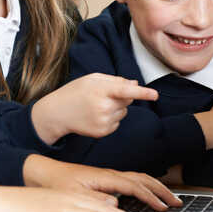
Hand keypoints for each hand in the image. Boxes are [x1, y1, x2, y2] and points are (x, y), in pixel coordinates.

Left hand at [22, 154, 181, 210]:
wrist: (39, 171)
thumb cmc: (54, 182)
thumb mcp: (72, 194)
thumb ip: (94, 200)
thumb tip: (116, 205)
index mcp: (103, 176)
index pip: (133, 185)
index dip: (150, 197)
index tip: (163, 208)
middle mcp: (107, 174)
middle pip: (141, 179)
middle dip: (161, 190)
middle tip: (177, 202)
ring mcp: (106, 176)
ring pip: (137, 178)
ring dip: (155, 187)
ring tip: (168, 198)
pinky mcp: (103, 179)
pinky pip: (130, 181)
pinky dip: (144, 186)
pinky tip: (146, 194)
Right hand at [32, 73, 158, 143]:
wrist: (57, 113)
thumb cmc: (74, 92)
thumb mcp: (91, 79)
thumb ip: (115, 80)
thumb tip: (135, 84)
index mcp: (100, 91)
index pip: (125, 91)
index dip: (142, 93)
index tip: (155, 95)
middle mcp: (103, 107)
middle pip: (128, 100)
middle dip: (121, 96)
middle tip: (102, 95)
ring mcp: (103, 121)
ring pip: (123, 112)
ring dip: (115, 108)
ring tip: (95, 106)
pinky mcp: (103, 132)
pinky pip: (117, 123)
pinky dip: (111, 118)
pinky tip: (95, 115)